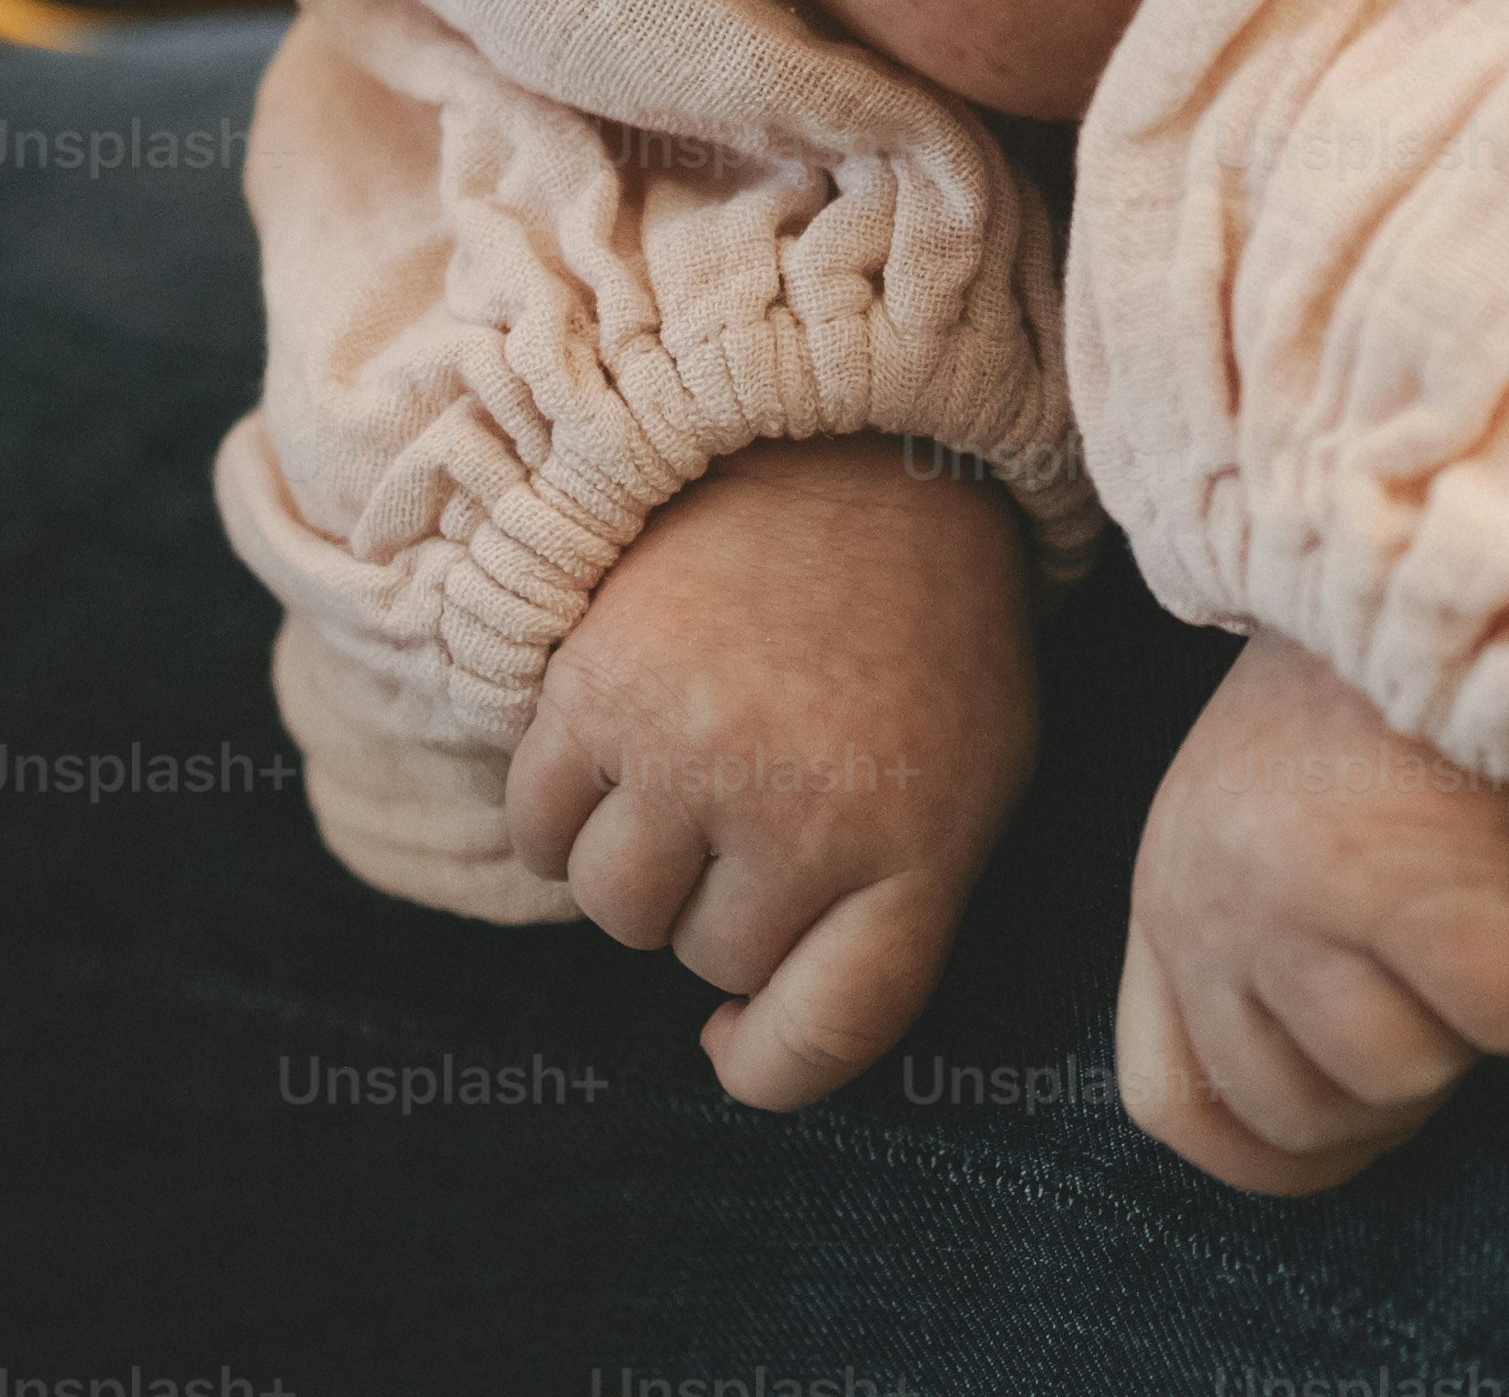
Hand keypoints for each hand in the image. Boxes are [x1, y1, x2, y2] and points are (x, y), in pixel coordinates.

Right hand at [511, 439, 1040, 1109]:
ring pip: (614, 909)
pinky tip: (617, 744)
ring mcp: (690, 750)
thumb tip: (737, 1037)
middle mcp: (802, 811)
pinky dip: (563, 813)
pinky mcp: (595, 690)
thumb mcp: (971, 774)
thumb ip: (887, 913)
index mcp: (918, 843)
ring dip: (640, 860)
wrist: (852, 445)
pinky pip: (538, 835)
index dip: (772, 1063)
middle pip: (708, 963)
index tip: (739, 1042)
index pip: (830, 1032)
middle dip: (725, 902)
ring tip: (692, 761)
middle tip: (760, 793)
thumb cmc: (919, 632)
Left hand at [1117, 631, 1508, 1194]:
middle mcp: (1206, 897)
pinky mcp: (1393, 877)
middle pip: (1311, 1115)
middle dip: (1430, 1060)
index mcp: (1175, 885)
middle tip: (1489, 938)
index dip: (1293, 1146)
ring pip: (1418, 1072)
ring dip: (1508, 997)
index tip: (1392, 1116)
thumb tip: (1383, 1105)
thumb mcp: (1301, 811)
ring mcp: (1288, 894)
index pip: (1176, 1105)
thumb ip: (1297, 943)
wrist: (1471, 524)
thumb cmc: (1414, 674)